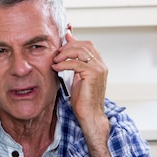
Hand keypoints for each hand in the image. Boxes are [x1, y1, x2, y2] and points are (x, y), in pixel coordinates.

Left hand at [52, 30, 128, 156]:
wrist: (90, 115)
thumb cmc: (83, 100)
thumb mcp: (77, 78)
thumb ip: (73, 65)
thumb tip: (65, 54)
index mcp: (99, 64)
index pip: (88, 44)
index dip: (74, 40)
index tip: (62, 40)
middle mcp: (101, 64)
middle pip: (85, 44)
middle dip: (68, 46)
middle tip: (56, 53)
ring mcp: (98, 69)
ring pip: (81, 51)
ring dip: (65, 53)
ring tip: (55, 60)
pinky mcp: (93, 74)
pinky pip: (76, 63)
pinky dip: (64, 64)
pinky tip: (56, 68)